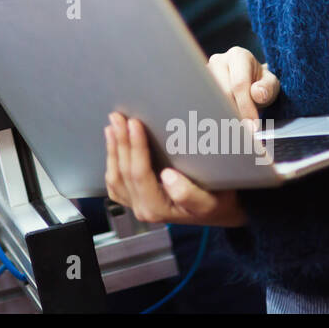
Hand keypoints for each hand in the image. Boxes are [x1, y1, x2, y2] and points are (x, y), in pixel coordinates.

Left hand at [104, 113, 246, 226]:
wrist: (216, 210)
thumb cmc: (215, 201)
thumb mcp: (210, 201)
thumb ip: (189, 194)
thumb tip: (168, 177)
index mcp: (158, 209)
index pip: (140, 174)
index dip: (135, 147)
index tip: (134, 124)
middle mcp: (143, 209)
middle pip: (125, 171)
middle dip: (121, 141)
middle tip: (119, 117)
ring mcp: (136, 204)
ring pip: (115, 175)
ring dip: (113, 148)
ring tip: (113, 125)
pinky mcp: (133, 199)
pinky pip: (115, 181)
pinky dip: (112, 159)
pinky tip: (112, 142)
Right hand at [207, 46, 279, 126]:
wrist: (250, 82)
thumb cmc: (261, 83)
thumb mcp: (272, 84)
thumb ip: (268, 88)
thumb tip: (257, 94)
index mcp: (238, 56)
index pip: (238, 84)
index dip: (245, 106)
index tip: (252, 125)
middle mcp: (218, 61)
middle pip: (222, 92)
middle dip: (234, 112)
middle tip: (244, 129)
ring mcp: (205, 72)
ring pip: (211, 98)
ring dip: (224, 113)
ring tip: (236, 124)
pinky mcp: (198, 84)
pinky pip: (204, 102)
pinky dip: (215, 113)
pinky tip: (224, 122)